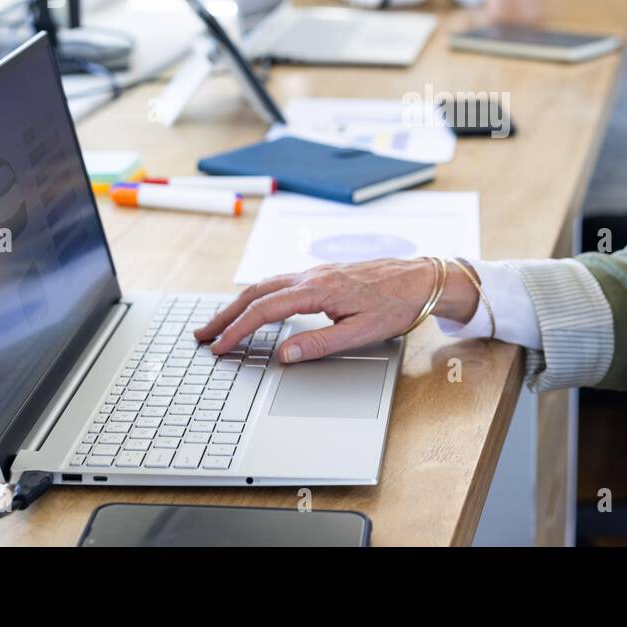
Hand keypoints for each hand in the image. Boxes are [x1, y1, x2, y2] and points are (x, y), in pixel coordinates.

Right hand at [193, 258, 480, 363]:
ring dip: (239, 304)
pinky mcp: (323, 274)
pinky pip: (281, 282)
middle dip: (226, 314)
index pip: (265, 310)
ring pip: (266, 285)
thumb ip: (321, 343)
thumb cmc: (399, 304)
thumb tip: (284, 354)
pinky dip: (259, 296)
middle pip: (256, 293)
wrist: (424, 278)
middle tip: (202, 335)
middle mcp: (312, 276)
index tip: (219, 347)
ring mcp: (316, 272)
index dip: (238, 330)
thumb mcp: (363, 332)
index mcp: (319, 290)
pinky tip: (255, 307)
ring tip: (220, 323)